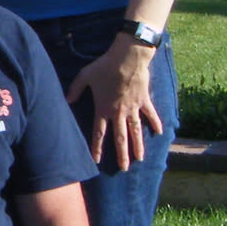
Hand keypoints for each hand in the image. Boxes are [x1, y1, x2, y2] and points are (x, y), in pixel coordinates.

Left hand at [68, 37, 162, 169]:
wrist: (128, 57)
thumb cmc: (105, 66)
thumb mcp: (85, 76)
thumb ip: (75, 89)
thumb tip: (66, 100)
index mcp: (104, 108)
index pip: (99, 133)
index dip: (97, 148)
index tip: (97, 161)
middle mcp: (119, 112)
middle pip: (120, 138)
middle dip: (122, 155)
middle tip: (124, 168)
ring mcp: (133, 107)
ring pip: (136, 131)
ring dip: (138, 146)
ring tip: (140, 159)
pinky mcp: (144, 100)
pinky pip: (151, 114)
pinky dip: (156, 123)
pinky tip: (160, 133)